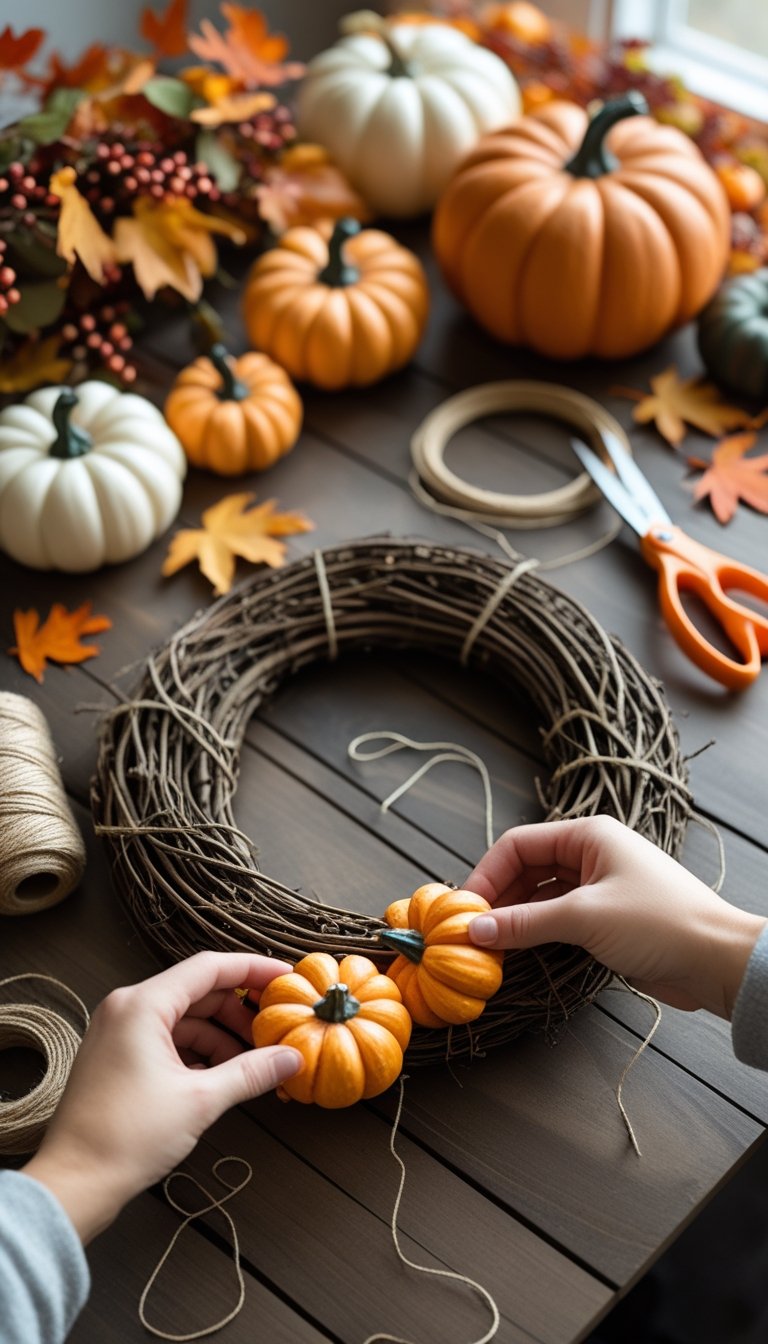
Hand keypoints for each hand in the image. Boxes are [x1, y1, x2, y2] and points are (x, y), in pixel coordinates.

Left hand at [22, 951, 301, 1242]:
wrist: (74, 1185)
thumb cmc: (126, 1138)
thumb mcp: (200, 1101)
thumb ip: (251, 1072)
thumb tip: (292, 1058)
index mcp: (142, 1005)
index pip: (209, 968)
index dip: (253, 970)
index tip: (288, 979)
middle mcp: (128, 1008)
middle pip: (198, 992)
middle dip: (240, 1012)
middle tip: (276, 1031)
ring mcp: (120, 1032)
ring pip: (185, 1018)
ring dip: (222, 1036)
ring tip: (255, 1063)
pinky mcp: (118, 1057)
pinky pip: (168, 1039)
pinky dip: (199, 1052)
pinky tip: (224, 1076)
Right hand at [466, 816, 765, 1019]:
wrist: (717, 961)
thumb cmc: (658, 923)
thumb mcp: (583, 918)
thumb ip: (525, 922)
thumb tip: (474, 929)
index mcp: (588, 835)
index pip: (519, 844)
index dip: (487, 874)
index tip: (465, 909)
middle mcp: (590, 855)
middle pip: (526, 870)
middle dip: (498, 899)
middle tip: (471, 933)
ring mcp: (598, 887)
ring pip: (540, 897)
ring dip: (515, 919)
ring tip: (489, 947)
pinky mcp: (605, 919)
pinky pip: (557, 919)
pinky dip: (535, 933)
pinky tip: (517, 953)